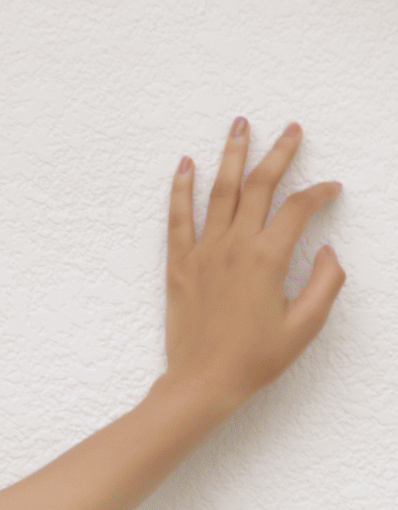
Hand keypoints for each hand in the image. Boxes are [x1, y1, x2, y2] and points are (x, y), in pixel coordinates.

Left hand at [164, 117, 343, 412]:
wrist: (202, 384)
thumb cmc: (253, 360)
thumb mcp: (304, 326)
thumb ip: (325, 283)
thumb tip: (328, 252)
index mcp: (268, 258)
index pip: (298, 208)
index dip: (318, 193)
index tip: (330, 189)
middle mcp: (235, 246)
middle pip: (260, 184)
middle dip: (279, 152)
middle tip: (291, 128)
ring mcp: (204, 253)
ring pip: (220, 191)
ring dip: (232, 154)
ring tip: (240, 124)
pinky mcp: (179, 266)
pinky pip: (178, 218)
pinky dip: (181, 188)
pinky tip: (186, 164)